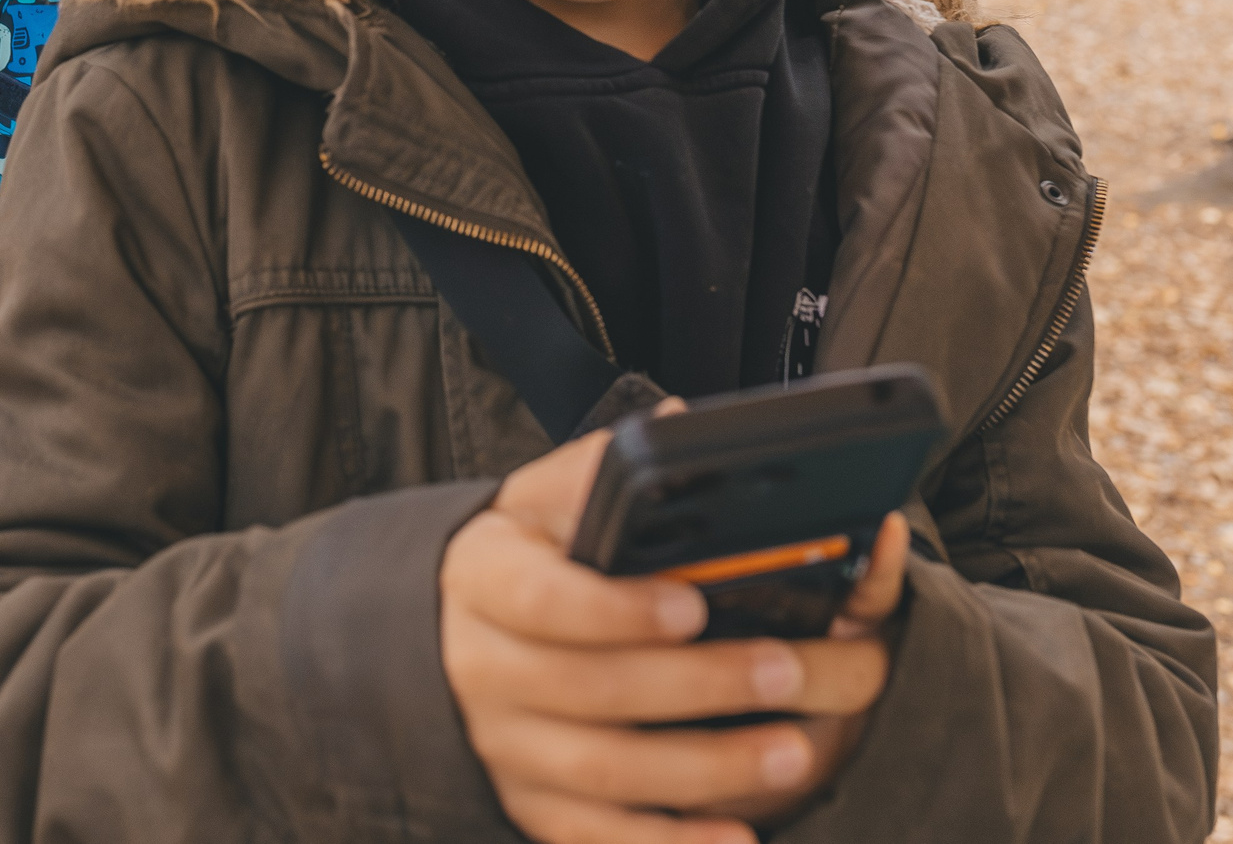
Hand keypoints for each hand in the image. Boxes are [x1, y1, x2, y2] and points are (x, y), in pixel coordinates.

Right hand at [440, 423, 907, 843]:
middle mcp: (484, 670)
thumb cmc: (515, 560)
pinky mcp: (531, 806)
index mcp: (485, 580)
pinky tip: (740, 841)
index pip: (543, 601)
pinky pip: (599, 838)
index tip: (694, 603)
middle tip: (788, 669)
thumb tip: (678, 429)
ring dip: (706, 768)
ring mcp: (505, 748)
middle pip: (590, 690)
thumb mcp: (536, 502)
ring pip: (605, 771)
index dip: (618, 608)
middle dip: (697, 685)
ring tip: (793, 749)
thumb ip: (599, 470)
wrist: (440, 638)